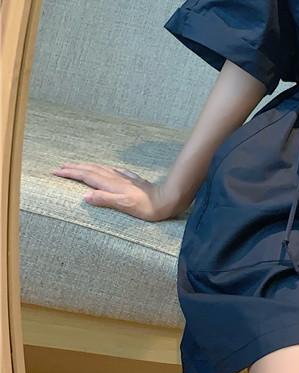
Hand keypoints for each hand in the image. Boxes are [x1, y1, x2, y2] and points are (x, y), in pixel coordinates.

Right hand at [52, 161, 170, 219]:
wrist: (166, 200)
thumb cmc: (146, 207)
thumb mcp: (124, 206)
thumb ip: (105, 200)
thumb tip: (85, 196)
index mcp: (111, 185)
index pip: (86, 176)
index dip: (71, 173)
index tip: (57, 171)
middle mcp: (115, 178)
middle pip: (91, 170)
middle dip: (74, 168)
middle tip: (60, 166)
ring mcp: (123, 178)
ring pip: (100, 169)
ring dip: (87, 166)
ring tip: (77, 165)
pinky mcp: (131, 180)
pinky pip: (113, 171)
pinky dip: (104, 169)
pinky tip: (107, 168)